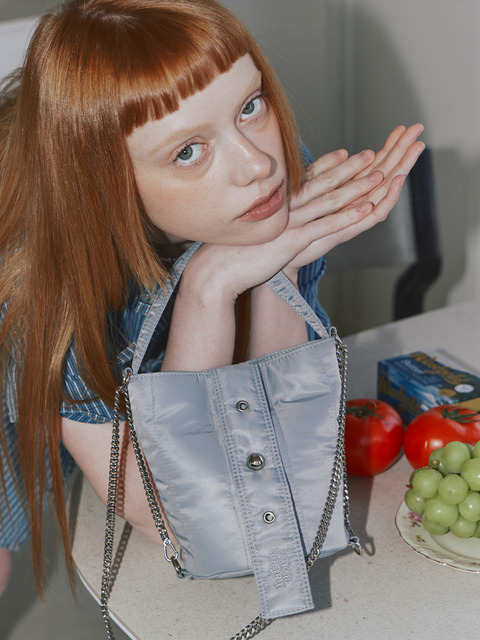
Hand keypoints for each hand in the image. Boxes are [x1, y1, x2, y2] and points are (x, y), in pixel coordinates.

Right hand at [185, 124, 423, 296]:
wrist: (215, 269)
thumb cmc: (229, 253)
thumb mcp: (249, 230)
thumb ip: (263, 220)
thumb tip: (270, 218)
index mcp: (275, 203)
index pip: (306, 179)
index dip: (328, 165)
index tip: (344, 154)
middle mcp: (285, 206)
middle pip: (324, 183)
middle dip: (350, 168)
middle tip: (371, 155)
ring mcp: (290, 221)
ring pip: (331, 200)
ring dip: (357, 186)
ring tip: (379, 174)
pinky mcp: (293, 239)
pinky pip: (326, 225)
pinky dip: (348, 216)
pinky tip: (365, 209)